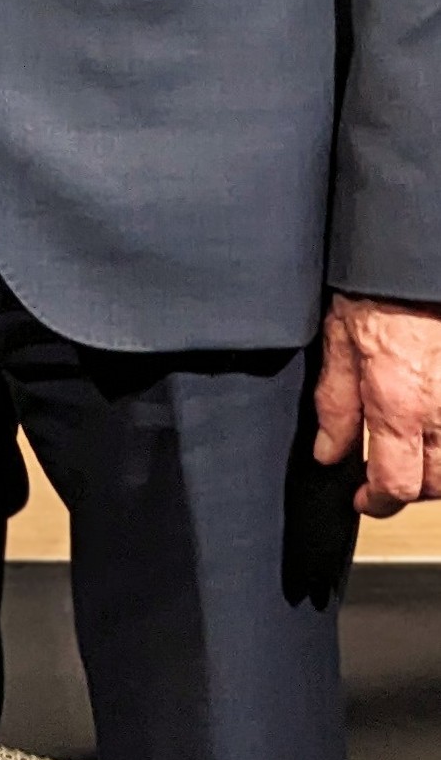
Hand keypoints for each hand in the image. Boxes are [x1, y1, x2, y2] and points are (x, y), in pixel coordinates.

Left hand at [313, 294, 440, 515]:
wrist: (414, 257)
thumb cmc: (376, 288)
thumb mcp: (338, 340)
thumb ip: (334, 403)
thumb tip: (329, 453)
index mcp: (399, 404)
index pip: (398, 484)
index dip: (378, 502)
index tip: (363, 499)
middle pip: (435, 484)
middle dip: (408, 488)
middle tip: (382, 477)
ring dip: (435, 470)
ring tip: (409, 454)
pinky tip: (431, 431)